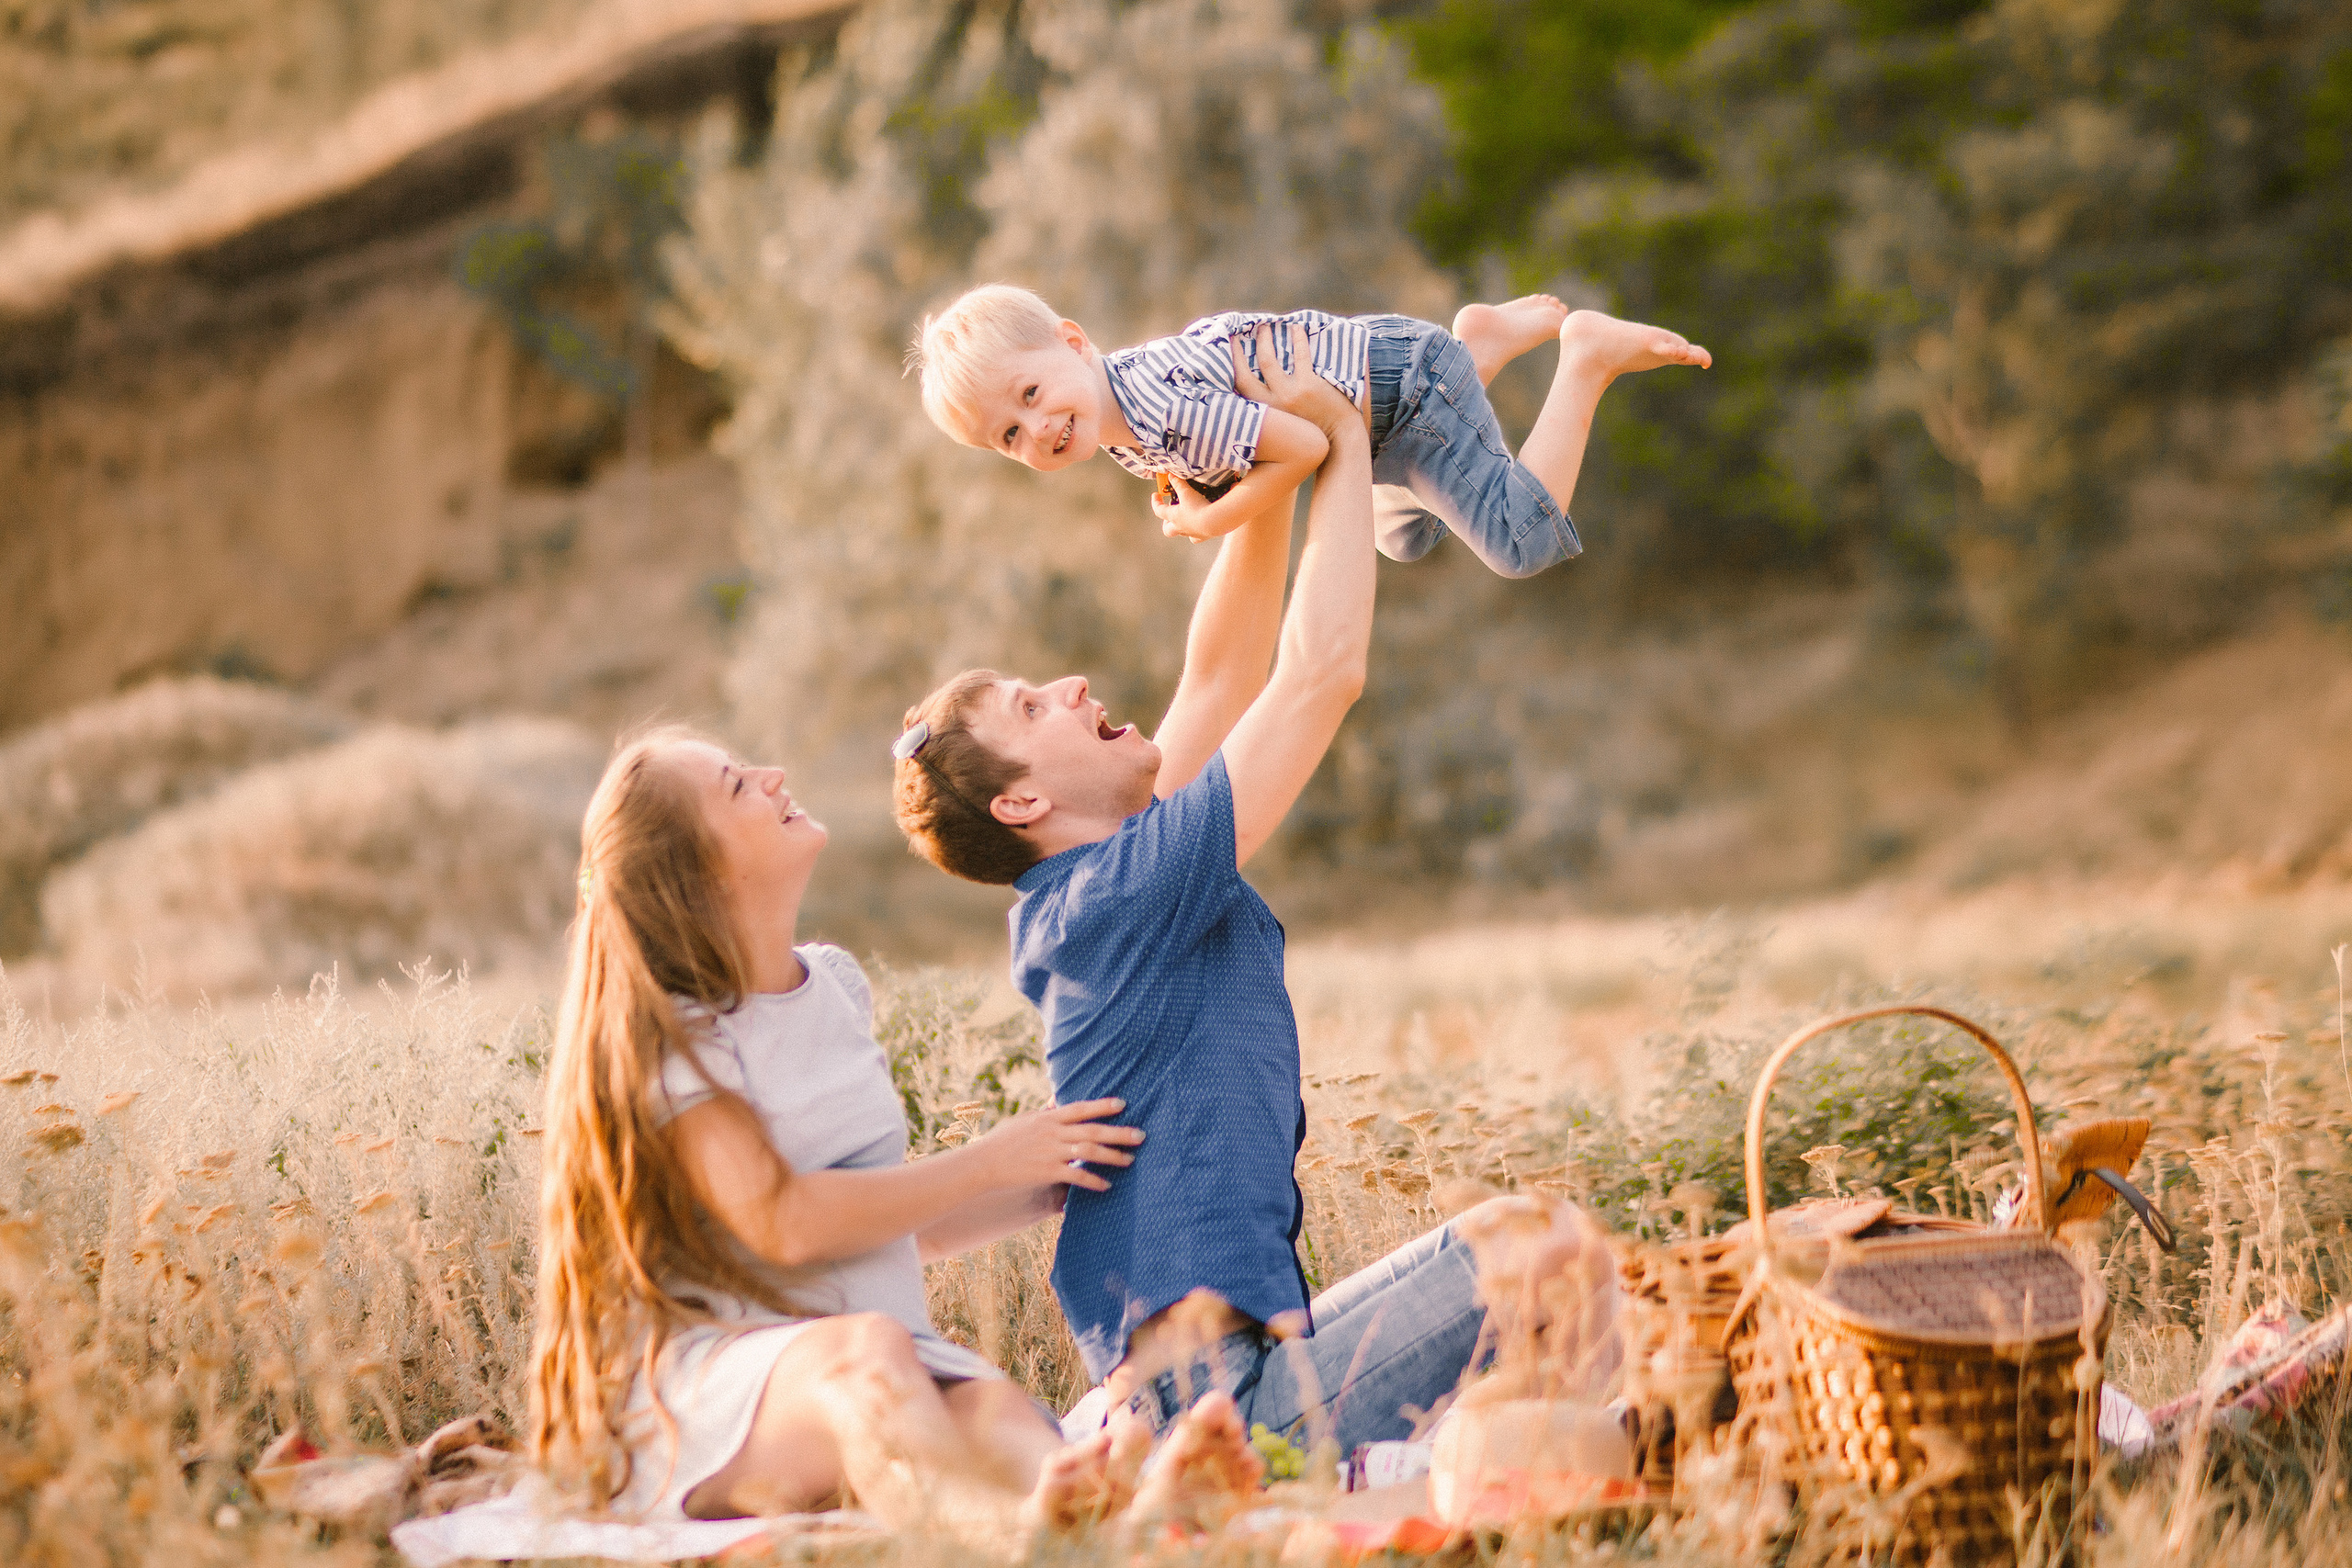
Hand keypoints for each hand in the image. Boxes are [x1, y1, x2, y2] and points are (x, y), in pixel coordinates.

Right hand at [966, 1097, 1141, 1192]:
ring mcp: (1051, 1152)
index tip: (1123, 1104)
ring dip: (1112, 1157)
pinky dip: (1093, 1181)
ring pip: (1089, 1152)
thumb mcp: (1026, 1119)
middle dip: (1119, 1133)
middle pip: (1093, 1130)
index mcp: (1049, 1118)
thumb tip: (1060, 1098)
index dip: (1102, 1105)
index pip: (1081, 1108)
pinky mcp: (1047, 1172)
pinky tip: (1106, 1185)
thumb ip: (1047, 1111)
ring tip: (1129, 1160)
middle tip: (1141, 1135)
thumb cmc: (1004, 1140)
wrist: (984, 1163)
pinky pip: (1076, 1177)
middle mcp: (1053, 1132)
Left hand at [1153, 474, 1220, 540]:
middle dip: (1166, 523)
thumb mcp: (1187, 492)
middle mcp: (1180, 527)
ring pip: (1181, 533)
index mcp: (1173, 516)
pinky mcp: (1202, 536)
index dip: (1155, 502)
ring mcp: (1191, 533)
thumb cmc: (1198, 506)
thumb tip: (1171, 475)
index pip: (1159, 510)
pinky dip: (1196, 533)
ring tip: (1185, 518)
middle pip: (1167, 530)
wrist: (1214, 521)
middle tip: (1169, 514)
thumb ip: (1178, 482)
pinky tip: (1199, 527)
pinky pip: (1196, 538)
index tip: (1156, 495)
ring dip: (1180, 527)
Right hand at [1230, 322, 1359, 437]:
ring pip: (1268, 360)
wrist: (1340, 438)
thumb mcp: (1284, 422)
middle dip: (1238, 351)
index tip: (1228, 347)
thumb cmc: (1312, 428)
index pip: (1239, 387)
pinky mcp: (1309, 385)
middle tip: (1240, 333)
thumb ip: (1270, 408)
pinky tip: (1297, 328)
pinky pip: (1300, 355)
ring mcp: (1290, 394)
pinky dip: (1298, 339)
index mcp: (1265, 412)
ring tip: (1265, 327)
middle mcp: (1272, 404)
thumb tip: (1257, 385)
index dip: (1231, 366)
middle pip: (1245, 374)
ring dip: (1264, 340)